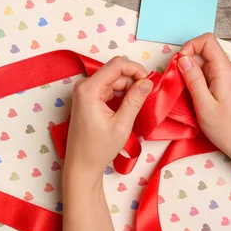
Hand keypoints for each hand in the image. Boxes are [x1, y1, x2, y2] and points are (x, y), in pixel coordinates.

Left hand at [64, 57, 153, 180]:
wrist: (81, 165)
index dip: (136, 69)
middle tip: (144, 99)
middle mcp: (84, 86)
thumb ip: (135, 100)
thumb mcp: (122, 125)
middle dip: (133, 81)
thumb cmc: (98, 148)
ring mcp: (85, 92)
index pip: (117, 65)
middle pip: (116, 72)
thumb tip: (147, 82)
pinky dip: (121, 95)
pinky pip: (109, 89)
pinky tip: (126, 110)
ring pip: (114, 80)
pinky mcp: (89, 98)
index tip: (149, 82)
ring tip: (135, 108)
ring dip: (128, 90)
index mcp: (89, 89)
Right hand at [178, 33, 230, 159]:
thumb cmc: (226, 128)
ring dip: (190, 73)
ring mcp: (228, 75)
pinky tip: (194, 96)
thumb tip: (183, 58)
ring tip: (186, 93)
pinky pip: (208, 73)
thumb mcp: (204, 105)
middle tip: (179, 83)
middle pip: (203, 51)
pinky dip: (197, 80)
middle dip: (187, 62)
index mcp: (225, 69)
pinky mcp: (226, 83)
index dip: (190, 47)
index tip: (179, 65)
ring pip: (204, 62)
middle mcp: (228, 68)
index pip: (207, 40)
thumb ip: (193, 79)